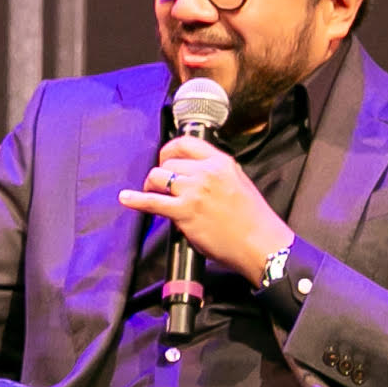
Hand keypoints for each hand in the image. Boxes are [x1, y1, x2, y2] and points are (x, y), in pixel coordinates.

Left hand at [118, 135, 291, 274]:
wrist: (262, 243)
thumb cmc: (252, 219)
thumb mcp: (238, 182)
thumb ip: (214, 173)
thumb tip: (189, 173)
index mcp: (221, 162)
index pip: (185, 143)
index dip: (169, 150)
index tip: (165, 159)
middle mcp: (206, 172)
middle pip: (168, 163)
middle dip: (162, 175)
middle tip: (162, 188)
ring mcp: (194, 191)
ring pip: (157, 177)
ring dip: (152, 187)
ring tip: (154, 195)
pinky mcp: (185, 212)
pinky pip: (151, 202)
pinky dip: (135, 200)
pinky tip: (126, 198)